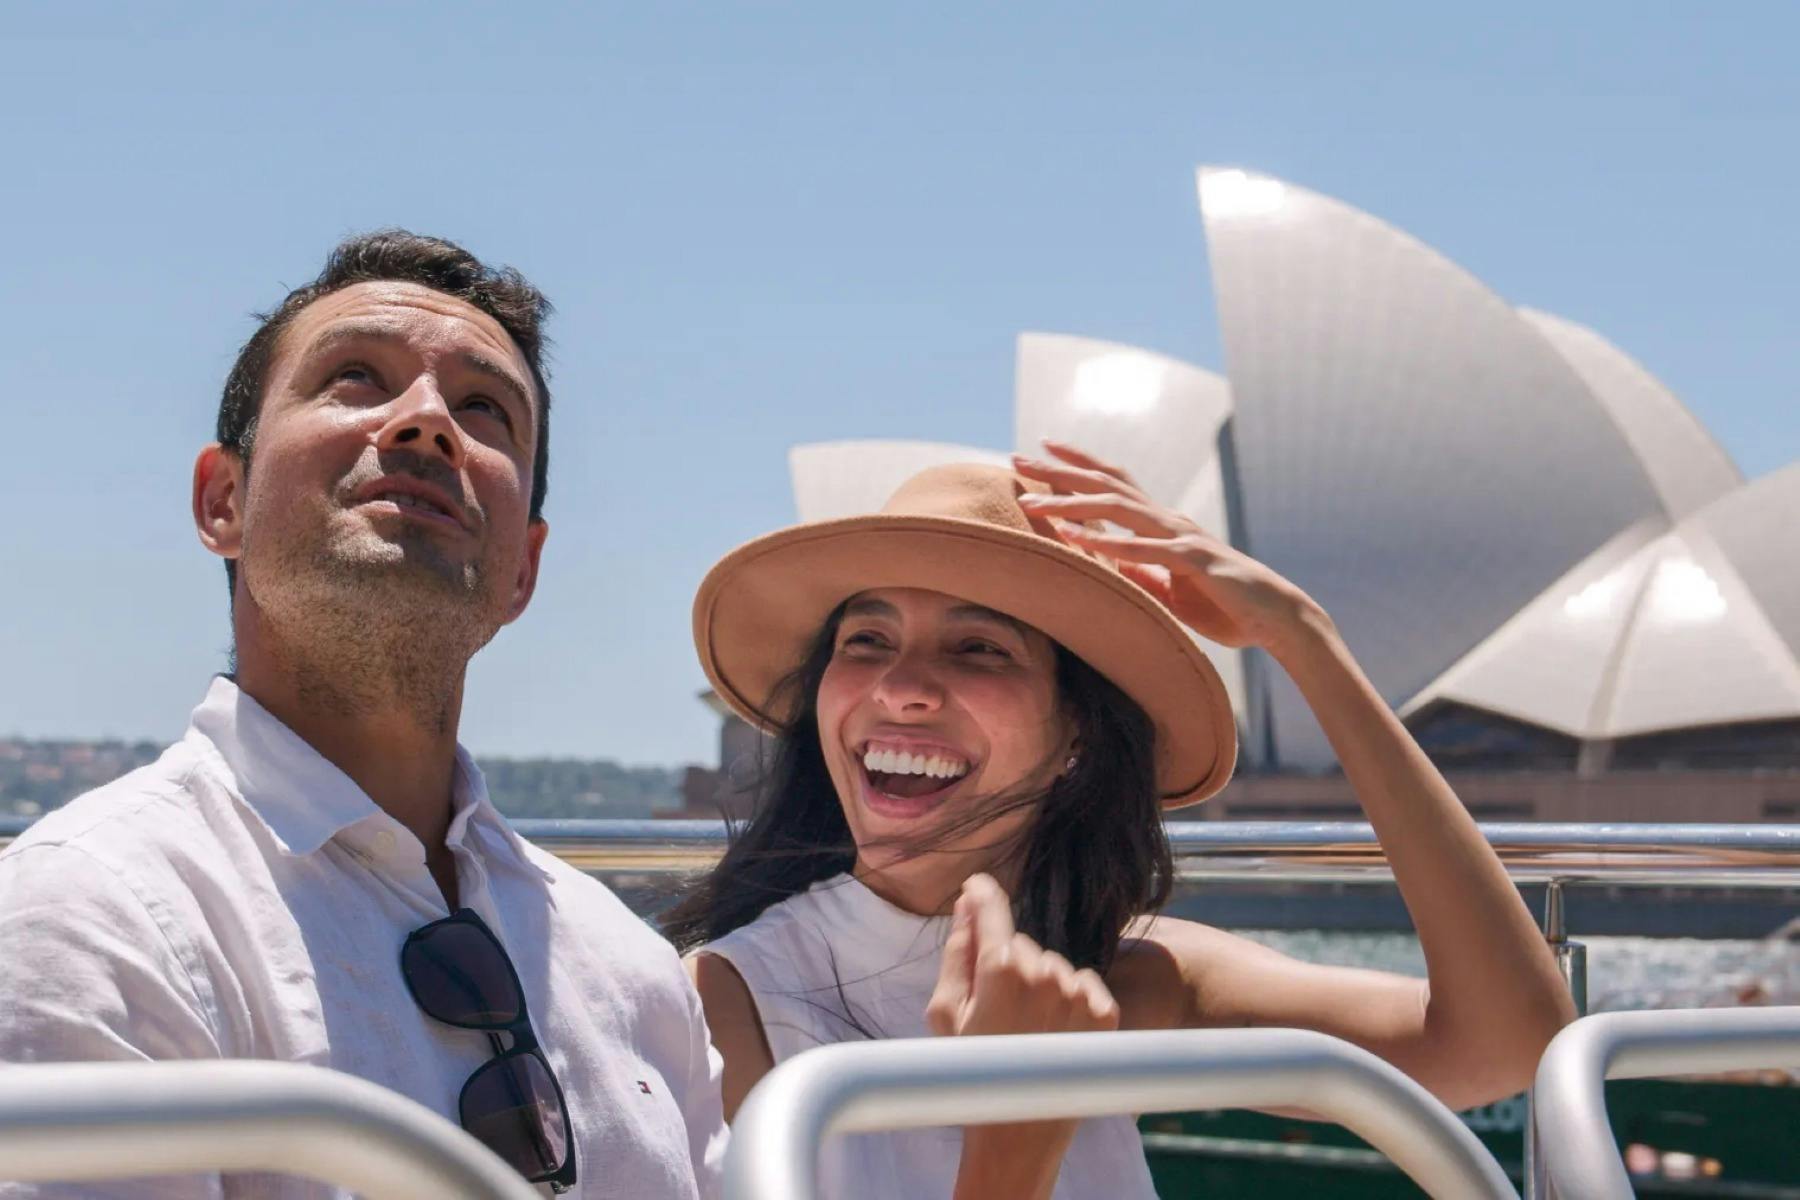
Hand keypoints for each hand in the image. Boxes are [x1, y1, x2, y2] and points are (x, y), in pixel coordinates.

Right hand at [928, 873, 1117, 1199]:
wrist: (1017, 1135)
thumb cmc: (972, 1073)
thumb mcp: (946, 1011)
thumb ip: (957, 950)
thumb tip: (967, 903)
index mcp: (1000, 969)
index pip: (992, 908)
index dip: (982, 893)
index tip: (977, 886)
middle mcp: (1045, 972)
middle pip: (1021, 944)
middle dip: (1007, 963)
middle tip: (996, 1008)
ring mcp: (1078, 993)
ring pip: (1053, 964)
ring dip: (1040, 984)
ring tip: (1026, 1028)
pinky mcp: (1105, 1013)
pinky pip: (1083, 983)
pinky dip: (1070, 999)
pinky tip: (1053, 1032)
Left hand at [1013, 441, 1328, 653]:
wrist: (1275, 618)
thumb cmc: (1224, 604)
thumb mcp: (1168, 588)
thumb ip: (1138, 571)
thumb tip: (1105, 563)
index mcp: (1162, 525)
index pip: (1114, 483)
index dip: (1078, 465)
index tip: (1040, 450)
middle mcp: (1170, 521)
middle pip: (1108, 485)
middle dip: (1060, 471)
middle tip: (1017, 458)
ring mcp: (1183, 538)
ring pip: (1120, 509)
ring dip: (1072, 504)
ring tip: (1032, 502)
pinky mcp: (1196, 562)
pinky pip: (1147, 551)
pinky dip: (1109, 543)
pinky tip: (1076, 539)